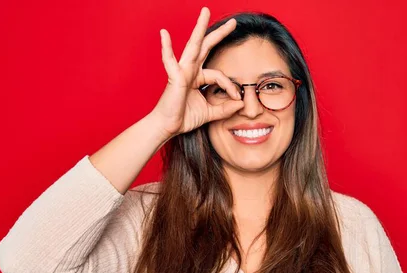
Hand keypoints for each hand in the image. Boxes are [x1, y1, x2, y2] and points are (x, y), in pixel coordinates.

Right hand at [148, 7, 244, 138]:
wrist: (168, 127)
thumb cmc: (184, 118)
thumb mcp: (210, 113)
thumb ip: (225, 109)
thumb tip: (241, 104)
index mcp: (198, 77)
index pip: (220, 75)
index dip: (230, 86)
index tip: (238, 99)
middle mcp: (190, 70)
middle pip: (207, 47)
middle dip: (220, 33)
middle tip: (233, 22)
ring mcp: (182, 71)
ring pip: (193, 46)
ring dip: (199, 28)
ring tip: (205, 12)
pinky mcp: (174, 77)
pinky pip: (169, 60)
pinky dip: (166, 47)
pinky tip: (164, 34)